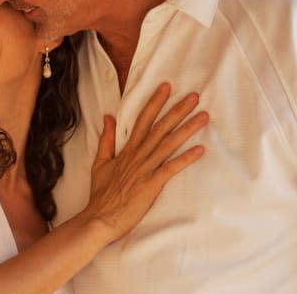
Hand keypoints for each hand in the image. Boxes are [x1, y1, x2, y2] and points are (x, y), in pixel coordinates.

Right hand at [83, 83, 207, 243]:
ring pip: (168, 144)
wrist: (100, 217)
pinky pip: (170, 169)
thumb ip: (106, 139)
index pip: (143, 120)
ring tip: (203, 116)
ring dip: (187, 129)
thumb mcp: (100, 162)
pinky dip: (185, 159)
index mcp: (127, 150)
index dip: (155, 102)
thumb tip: (109, 117)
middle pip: (160, 128)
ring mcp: (145, 170)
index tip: (166, 87)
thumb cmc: (101, 193)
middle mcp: (138, 156)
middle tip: (194, 96)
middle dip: (177, 110)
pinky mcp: (151, 185)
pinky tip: (200, 149)